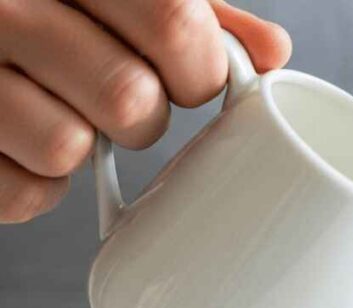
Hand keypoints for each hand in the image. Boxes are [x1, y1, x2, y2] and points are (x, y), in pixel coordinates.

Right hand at [0, 0, 290, 223]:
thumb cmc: (50, 18)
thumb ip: (195, 15)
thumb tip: (274, 52)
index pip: (174, 21)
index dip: (200, 69)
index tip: (191, 81)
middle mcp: (8, 8)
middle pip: (129, 95)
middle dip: (146, 116)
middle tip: (122, 102)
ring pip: (70, 147)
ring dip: (85, 149)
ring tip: (63, 115)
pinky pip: (26, 191)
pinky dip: (39, 185)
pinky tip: (23, 145)